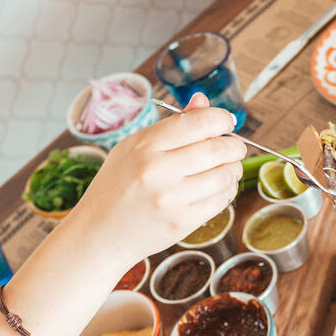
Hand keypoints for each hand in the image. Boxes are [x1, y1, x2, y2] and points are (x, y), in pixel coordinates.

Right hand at [69, 94, 245, 264]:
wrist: (100, 233)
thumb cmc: (118, 185)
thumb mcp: (134, 147)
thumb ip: (172, 126)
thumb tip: (204, 102)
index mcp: (145, 145)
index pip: (199, 122)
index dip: (222, 119)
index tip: (226, 123)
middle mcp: (158, 170)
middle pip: (218, 149)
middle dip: (235, 146)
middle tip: (235, 147)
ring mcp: (172, 199)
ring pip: (225, 175)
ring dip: (234, 168)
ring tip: (228, 167)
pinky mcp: (182, 222)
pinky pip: (221, 200)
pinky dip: (227, 190)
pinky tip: (219, 187)